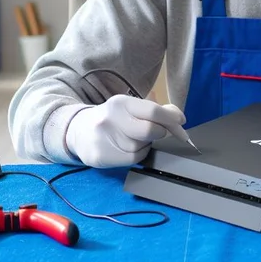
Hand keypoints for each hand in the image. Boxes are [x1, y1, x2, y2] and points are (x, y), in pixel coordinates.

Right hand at [66, 94, 186, 168]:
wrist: (79, 130)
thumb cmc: (113, 118)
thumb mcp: (130, 107)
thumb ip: (155, 109)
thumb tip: (176, 115)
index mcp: (121, 102)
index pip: (153, 111)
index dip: (172, 118)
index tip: (181, 122)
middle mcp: (110, 118)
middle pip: (150, 131)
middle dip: (160, 133)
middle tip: (158, 132)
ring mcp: (103, 138)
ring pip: (141, 146)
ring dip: (146, 144)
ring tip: (135, 138)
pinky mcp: (100, 156)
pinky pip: (132, 159)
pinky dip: (138, 154)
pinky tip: (129, 148)